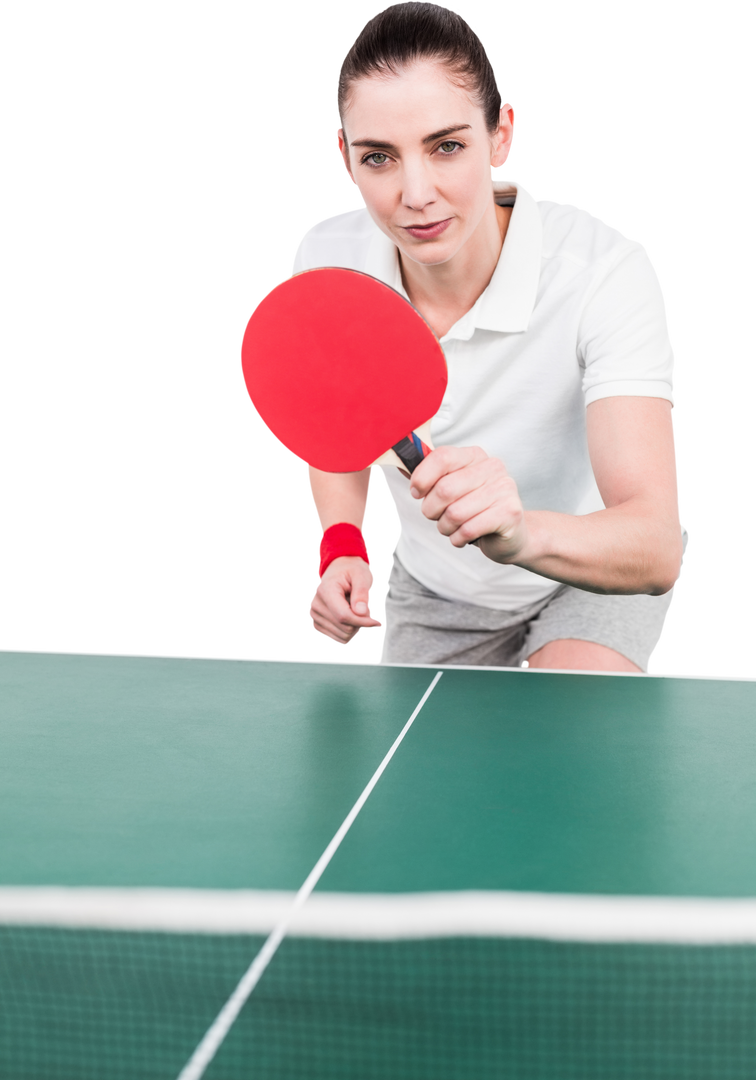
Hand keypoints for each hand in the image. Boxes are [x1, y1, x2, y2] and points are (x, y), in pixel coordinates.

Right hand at [307, 556, 383, 646]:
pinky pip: (338, 639)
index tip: (378, 622)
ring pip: (343, 637)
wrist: (340, 570)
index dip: (364, 622)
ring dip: (356, 628)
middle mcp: (315, 604)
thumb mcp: (362, 575)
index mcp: (324, 590)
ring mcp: (313, 616)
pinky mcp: (316, 624)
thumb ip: (362, 593)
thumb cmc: (352, 571)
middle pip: (345, 628)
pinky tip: (352, 619)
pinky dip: (350, 633)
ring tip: (357, 611)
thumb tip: (361, 612)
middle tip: (369, 610)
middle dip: (362, 623)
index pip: (344, 616)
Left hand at [409, 445, 529, 562]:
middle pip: (445, 489)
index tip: (416, 493)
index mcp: (475, 456)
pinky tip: (463, 537)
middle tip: (436, 517)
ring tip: (453, 528)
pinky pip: (469, 529)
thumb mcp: (452, 489)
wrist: (511, 535)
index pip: (442, 457)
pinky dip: (458, 539)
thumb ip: (429, 478)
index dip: (422, 477)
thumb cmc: (475, 510)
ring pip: (455, 513)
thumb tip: (401, 467)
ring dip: (445, 527)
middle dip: (431, 510)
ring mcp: (504, 489)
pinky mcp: (509, 513)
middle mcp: (492, 468)